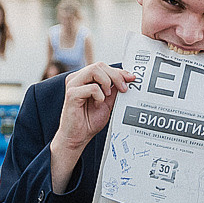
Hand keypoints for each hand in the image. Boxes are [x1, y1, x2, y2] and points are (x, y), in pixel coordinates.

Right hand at [47, 62, 128, 192]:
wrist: (78, 137)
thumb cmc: (89, 120)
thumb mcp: (108, 102)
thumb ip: (115, 90)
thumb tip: (128, 78)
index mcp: (84, 78)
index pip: (103, 67)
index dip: (119, 71)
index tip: (132, 78)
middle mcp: (77, 79)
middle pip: (99, 65)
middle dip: (115, 76)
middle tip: (123, 89)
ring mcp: (73, 85)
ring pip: (94, 70)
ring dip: (106, 83)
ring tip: (107, 97)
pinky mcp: (71, 94)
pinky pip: (91, 87)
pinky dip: (99, 96)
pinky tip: (97, 104)